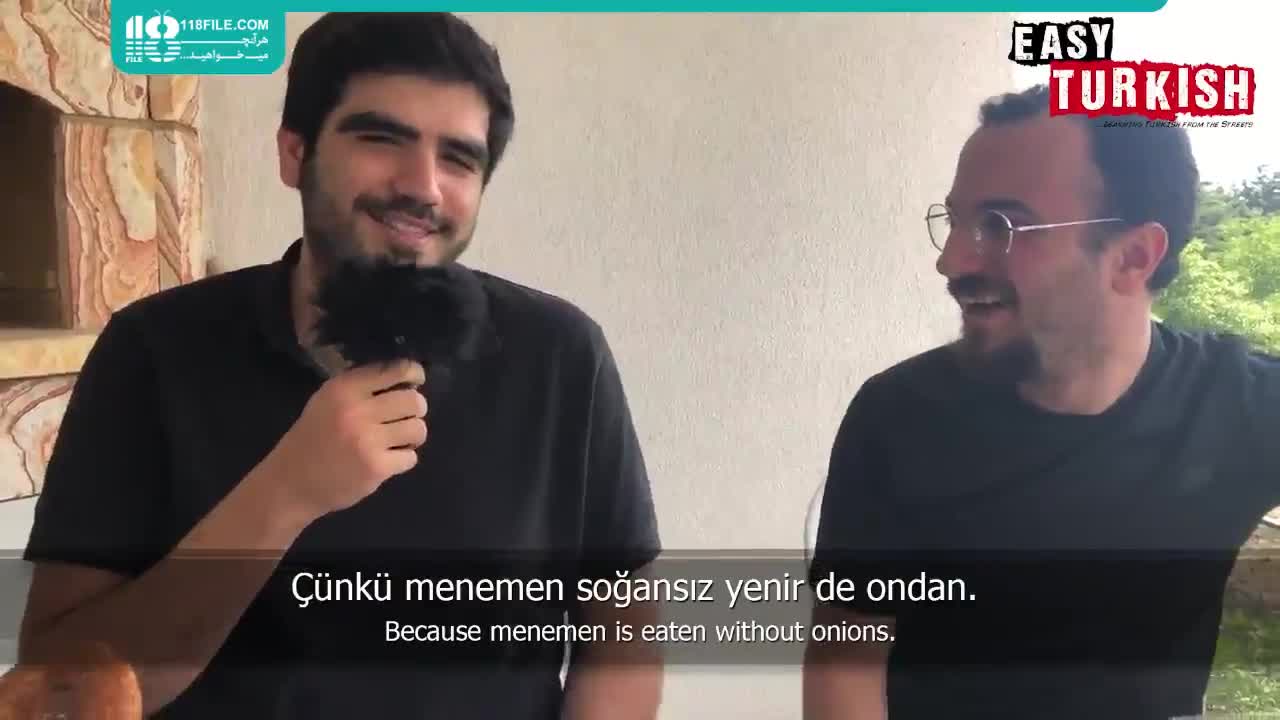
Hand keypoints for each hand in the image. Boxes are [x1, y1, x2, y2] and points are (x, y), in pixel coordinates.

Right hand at [255, 359, 427, 522]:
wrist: (291, 483)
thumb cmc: (312, 438)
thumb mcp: (327, 400)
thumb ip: (361, 387)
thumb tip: (405, 379)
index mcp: (344, 389)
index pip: (394, 370)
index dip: (413, 373)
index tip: (416, 380)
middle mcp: (357, 410)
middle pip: (414, 401)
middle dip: (416, 409)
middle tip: (404, 417)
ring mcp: (368, 440)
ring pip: (418, 429)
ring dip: (413, 435)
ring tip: (398, 440)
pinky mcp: (376, 467)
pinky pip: (411, 457)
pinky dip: (403, 460)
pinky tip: (386, 460)